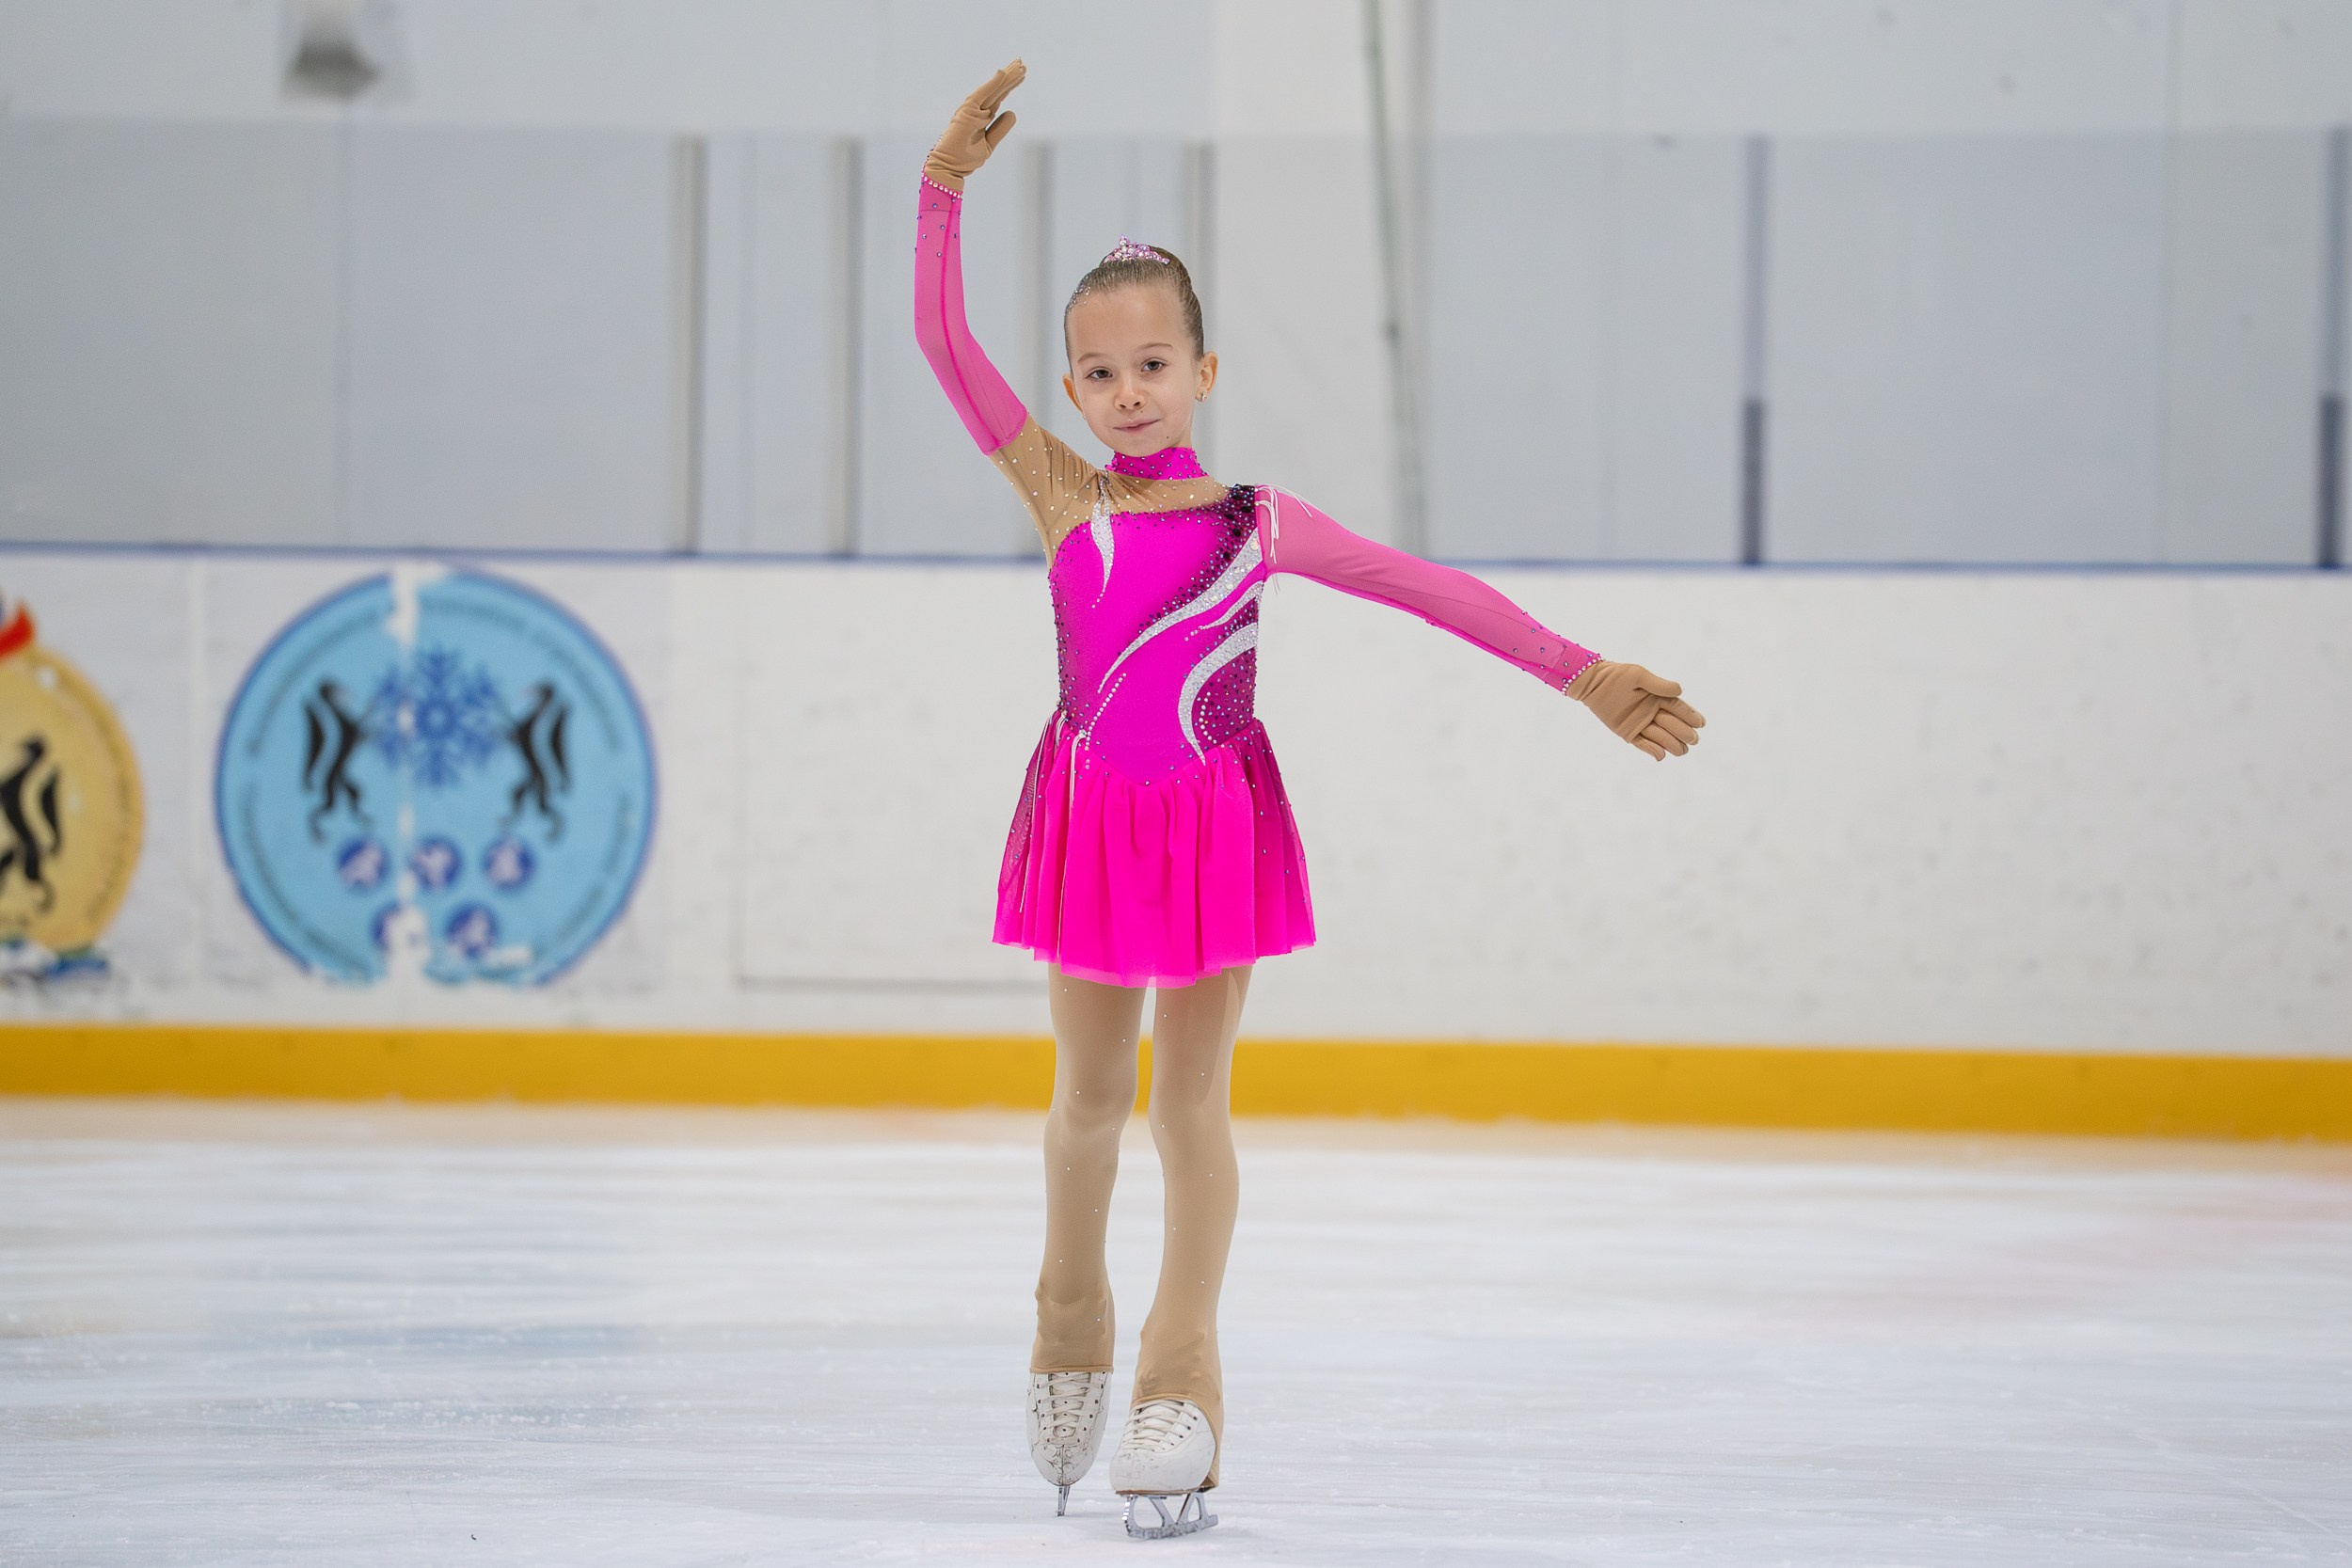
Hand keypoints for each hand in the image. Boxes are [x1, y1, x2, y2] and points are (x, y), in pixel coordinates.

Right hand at [926, 60, 1025, 189]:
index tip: (1022, 74)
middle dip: (1010, 76)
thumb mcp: (989, 143)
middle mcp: (976, 110)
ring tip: (1019, 65)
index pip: (999, 96)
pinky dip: (992, 84)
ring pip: (993, 90)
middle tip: (1022, 63)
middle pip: (997, 90)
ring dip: (1005, 77)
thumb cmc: (965, 159)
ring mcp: (971, 109)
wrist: (950, 168)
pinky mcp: (967, 112)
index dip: (1010, 85)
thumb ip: (1000, 129)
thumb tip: (1012, 113)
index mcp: (981, 116)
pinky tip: (1002, 73)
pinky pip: (982, 95)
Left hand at [1568, 661, 1705, 760]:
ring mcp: (1641, 723)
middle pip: (1673, 724)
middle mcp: (1653, 711)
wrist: (1593, 683)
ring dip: (1672, 744)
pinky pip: (1643, 744)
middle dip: (1684, 732)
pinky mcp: (1629, 733)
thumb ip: (1658, 684)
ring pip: (1661, 737)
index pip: (1678, 708)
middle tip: (1693, 739)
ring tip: (1682, 750)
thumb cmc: (1617, 675)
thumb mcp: (1638, 676)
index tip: (1701, 724)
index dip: (1690, 715)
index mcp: (1658, 697)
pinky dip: (1652, 750)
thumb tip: (1680, 691)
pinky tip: (1662, 755)